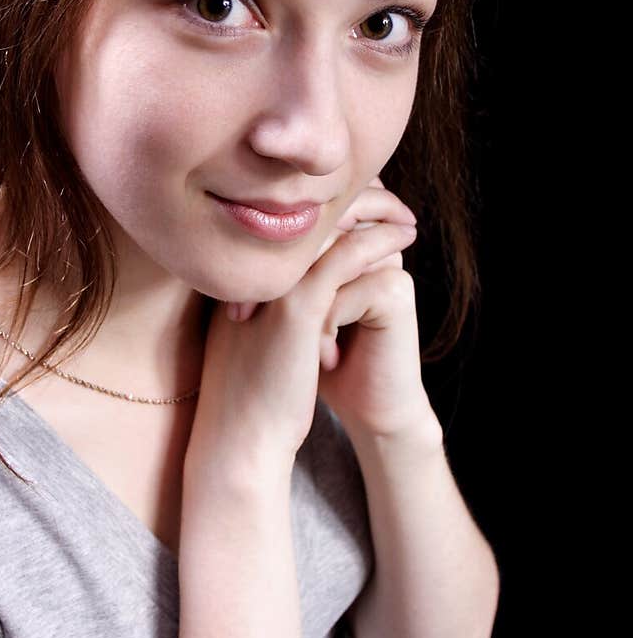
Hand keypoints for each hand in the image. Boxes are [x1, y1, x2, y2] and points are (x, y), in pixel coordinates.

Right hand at [189, 176, 435, 466]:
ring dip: (372, 209)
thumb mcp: (251, 336)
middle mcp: (245, 267)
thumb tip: (296, 283)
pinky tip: (403, 236)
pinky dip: (377, 239)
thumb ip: (262, 301)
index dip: (324, 199)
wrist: (236, 442)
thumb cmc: (248, 395)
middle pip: (300, 208)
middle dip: (350, 195)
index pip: (280, 214)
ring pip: (325, 224)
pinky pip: (343, 256)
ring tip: (403, 215)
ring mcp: (269, 284)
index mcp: (233, 271)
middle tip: (389, 197)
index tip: (362, 198)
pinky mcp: (295, 308)